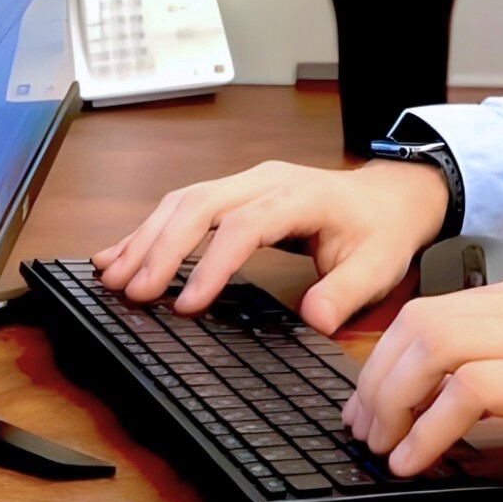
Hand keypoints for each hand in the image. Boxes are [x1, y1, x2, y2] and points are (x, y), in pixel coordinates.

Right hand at [93, 159, 447, 334]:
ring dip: (145, 238)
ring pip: (183, 202)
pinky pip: (184, 206)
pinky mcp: (235, 193)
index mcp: (299, 196)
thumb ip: (346, 293)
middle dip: (161, 248)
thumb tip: (315, 319)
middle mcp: (265, 182)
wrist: (390, 197)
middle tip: (132, 293)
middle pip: (200, 205)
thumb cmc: (381, 230)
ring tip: (112, 278)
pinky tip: (119, 255)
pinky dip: (149, 230)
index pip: (244, 226)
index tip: (185, 305)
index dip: (211, 264)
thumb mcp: (378, 266)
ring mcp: (247, 183)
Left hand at [340, 274, 502, 482]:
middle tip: (363, 434)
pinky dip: (430, 428)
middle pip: (419, 324)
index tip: (367, 410)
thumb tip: (444, 401)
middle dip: (375, 382)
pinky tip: (420, 460)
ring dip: (393, 402)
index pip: (427, 312)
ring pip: (435, 345)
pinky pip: (470, 391)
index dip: (382, 362)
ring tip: (384, 449)